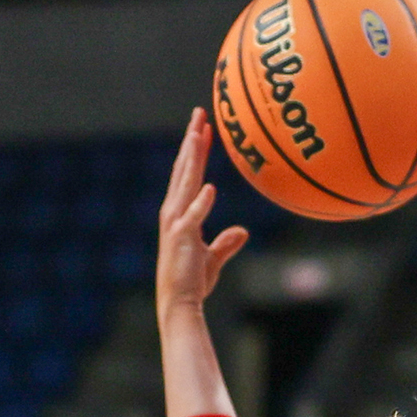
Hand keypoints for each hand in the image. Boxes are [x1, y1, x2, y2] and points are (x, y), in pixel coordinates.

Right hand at [156, 109, 250, 318]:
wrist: (180, 303)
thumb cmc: (193, 281)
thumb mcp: (213, 258)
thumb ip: (226, 242)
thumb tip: (242, 231)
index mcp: (180, 213)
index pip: (188, 174)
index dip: (196, 150)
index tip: (203, 127)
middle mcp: (174, 212)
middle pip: (184, 169)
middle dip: (192, 140)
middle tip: (199, 113)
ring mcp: (176, 223)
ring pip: (185, 183)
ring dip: (193, 158)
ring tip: (199, 134)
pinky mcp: (183, 238)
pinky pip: (194, 217)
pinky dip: (201, 202)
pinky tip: (210, 186)